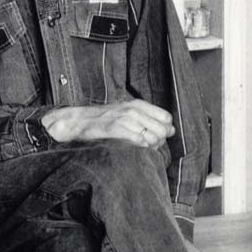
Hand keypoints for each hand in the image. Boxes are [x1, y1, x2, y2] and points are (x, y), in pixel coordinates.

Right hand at [41, 100, 174, 147]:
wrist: (80, 121)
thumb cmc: (105, 119)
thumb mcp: (128, 113)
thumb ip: (149, 119)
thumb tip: (171, 130)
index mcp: (137, 104)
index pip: (166, 117)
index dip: (165, 129)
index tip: (158, 136)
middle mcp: (133, 109)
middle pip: (162, 129)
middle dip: (160, 140)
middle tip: (150, 144)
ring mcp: (124, 119)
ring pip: (153, 136)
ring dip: (151, 145)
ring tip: (141, 147)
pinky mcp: (116, 129)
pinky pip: (139, 141)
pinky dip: (140, 147)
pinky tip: (133, 147)